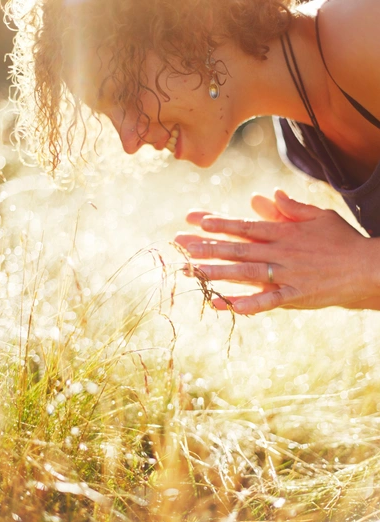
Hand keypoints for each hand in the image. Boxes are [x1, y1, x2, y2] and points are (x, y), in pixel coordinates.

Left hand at [175, 190, 377, 314]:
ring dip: (216, 274)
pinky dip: (246, 304)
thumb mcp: (320, 215)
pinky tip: (224, 306)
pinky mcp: (295, 297)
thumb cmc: (342, 240)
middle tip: (180, 247)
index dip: (220, 224)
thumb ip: (292, 207)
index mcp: (284, 232)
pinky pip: (267, 302)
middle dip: (207, 248)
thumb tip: (269, 194)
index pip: (245, 227)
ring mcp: (286, 276)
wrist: (366, 268)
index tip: (196, 221)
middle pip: (238, 250)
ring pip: (245, 274)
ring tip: (191, 273)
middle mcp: (280, 253)